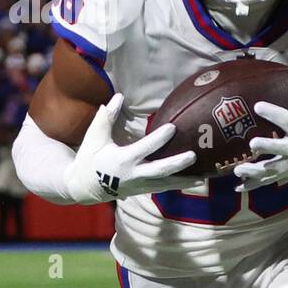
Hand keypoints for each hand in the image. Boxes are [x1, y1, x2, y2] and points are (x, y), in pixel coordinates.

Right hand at [63, 93, 203, 203]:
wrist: (83, 187)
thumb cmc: (90, 159)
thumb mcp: (94, 137)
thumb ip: (106, 117)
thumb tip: (119, 96)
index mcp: (122, 160)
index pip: (145, 148)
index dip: (159, 138)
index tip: (173, 127)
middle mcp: (133, 174)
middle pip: (160, 171)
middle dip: (177, 164)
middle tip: (193, 155)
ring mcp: (140, 185)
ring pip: (166, 184)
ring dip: (185, 180)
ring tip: (204, 176)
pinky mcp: (143, 191)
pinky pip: (165, 187)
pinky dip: (179, 184)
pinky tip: (197, 180)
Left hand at [233, 65, 287, 190]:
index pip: (287, 120)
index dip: (273, 113)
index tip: (257, 106)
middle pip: (281, 149)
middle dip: (268, 147)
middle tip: (252, 144)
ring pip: (272, 170)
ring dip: (255, 172)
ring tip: (238, 170)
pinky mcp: (284, 175)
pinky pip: (267, 182)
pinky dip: (252, 186)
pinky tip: (237, 186)